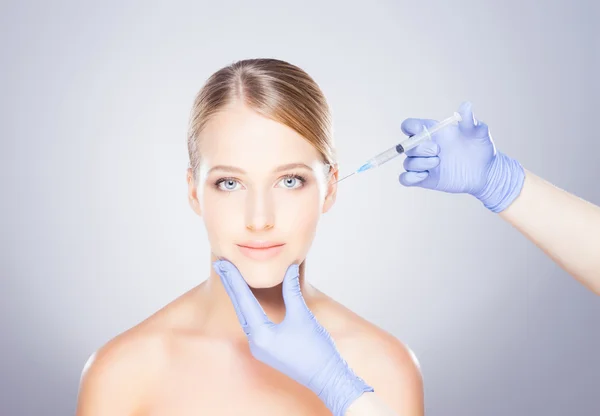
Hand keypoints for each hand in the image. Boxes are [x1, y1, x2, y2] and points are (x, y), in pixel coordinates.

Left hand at [212, 259, 372, 415]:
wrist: (328, 378)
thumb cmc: (317, 350)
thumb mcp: (303, 316)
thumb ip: (292, 290)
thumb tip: (288, 268)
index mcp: (261, 335)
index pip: (243, 300)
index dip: (233, 279)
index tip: (223, 264)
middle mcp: (256, 343)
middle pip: (240, 308)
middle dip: (231, 286)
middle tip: (221, 265)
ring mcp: (260, 349)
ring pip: (245, 317)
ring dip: (238, 297)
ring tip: (231, 278)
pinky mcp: (267, 350)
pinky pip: (253, 325)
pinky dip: (248, 309)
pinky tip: (247, 300)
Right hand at [399, 101, 524, 212]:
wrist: (486, 171)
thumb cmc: (481, 148)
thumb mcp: (478, 132)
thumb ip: (469, 121)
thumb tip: (466, 105)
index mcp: (432, 132)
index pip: (410, 126)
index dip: (409, 127)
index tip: (423, 132)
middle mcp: (424, 147)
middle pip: (407, 146)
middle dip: (420, 148)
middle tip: (438, 150)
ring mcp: (423, 164)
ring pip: (408, 163)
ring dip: (420, 163)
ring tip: (438, 163)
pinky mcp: (424, 179)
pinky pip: (405, 179)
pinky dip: (410, 178)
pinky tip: (426, 176)